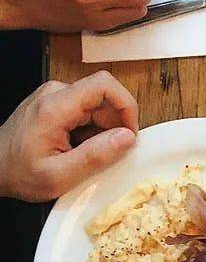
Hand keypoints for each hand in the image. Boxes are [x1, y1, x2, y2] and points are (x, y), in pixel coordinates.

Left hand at [0, 71, 137, 200]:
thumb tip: (128, 137)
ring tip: (85, 155)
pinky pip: (85, 111)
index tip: (130, 132)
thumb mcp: (59, 176)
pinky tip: (76, 149)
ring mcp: (53, 97)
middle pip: (103, 99)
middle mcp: (54, 94)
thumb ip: (96, 156)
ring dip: (101, 131)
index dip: (126, 105)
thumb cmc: (18, 174)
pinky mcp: (54, 103)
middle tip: (107, 154)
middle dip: (114, 126)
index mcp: (55, 107)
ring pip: (96, 106)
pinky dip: (90, 131)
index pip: (104, 85)